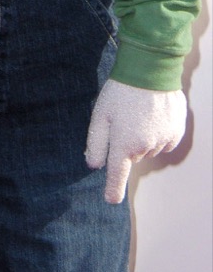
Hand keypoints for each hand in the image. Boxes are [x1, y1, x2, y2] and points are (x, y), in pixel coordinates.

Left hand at [85, 79, 186, 203]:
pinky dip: (158, 133)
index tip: (110, 200)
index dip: (113, 189)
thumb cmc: (121, 91)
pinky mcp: (176, 132)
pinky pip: (164, 141)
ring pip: (148, 148)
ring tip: (138, 113)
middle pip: (132, 155)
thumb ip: (96, 143)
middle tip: (123, 120)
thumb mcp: (100, 115)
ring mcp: (163, 141)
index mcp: (124, 145)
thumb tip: (94, 164)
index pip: (117, 175)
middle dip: (126, 143)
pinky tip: (153, 114)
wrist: (151, 71)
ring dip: (142, 137)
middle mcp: (145, 148)